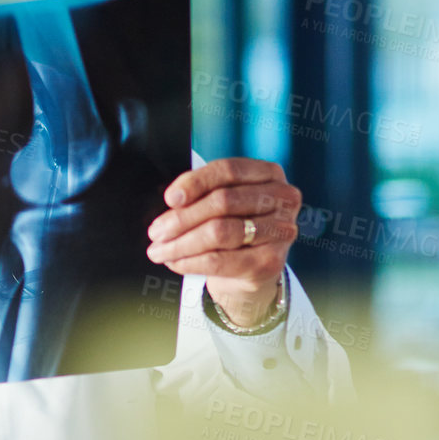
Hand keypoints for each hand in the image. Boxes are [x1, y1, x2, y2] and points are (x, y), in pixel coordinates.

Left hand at [145, 157, 300, 328]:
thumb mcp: (220, 201)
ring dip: (182, 243)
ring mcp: (281, 230)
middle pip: (223, 201)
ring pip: (220, 232)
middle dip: (182, 218)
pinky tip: (175, 262)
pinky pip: (221, 261)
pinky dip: (191, 262)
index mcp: (268, 173)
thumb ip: (200, 192)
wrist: (253, 268)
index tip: (170, 198)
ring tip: (159, 250)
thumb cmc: (235, 224)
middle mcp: (282, 198)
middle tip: (156, 231)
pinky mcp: (271, 262)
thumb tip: (174, 199)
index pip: (228, 170)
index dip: (195, 182)